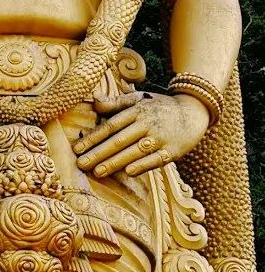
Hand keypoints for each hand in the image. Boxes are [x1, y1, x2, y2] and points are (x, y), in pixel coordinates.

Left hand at [73, 91, 209, 177]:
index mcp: (137, 111)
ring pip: (134, 151)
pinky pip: (156, 160)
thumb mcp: (139, 99)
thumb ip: (116, 102)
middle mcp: (147, 124)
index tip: (77, 148)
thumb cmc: (160, 107)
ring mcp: (160, 138)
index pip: (111, 126)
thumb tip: (94, 102)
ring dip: (115, 162)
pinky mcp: (173, 151)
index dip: (93, 138)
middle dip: (99, 153)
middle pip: (119, 140)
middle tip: (81, 164)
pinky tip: (128, 172)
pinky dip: (143, 166)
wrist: (194, 112)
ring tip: (98, 172)